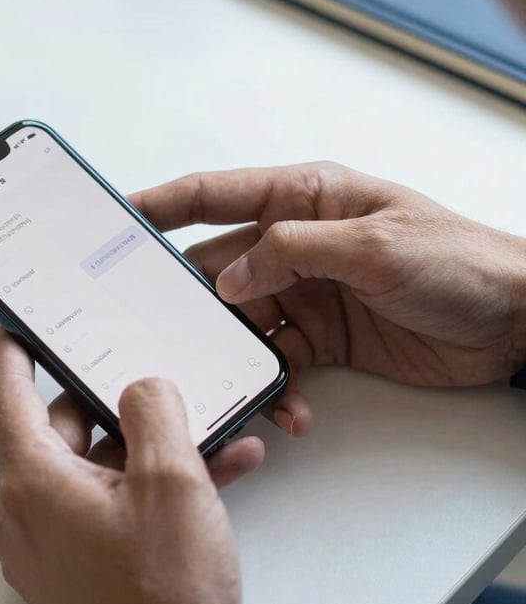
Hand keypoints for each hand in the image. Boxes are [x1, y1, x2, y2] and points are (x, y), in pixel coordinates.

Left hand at [0, 327, 242, 603]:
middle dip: (117, 409)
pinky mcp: (74, 572)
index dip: (13, 351)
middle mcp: (26, 516)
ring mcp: (49, 548)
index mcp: (33, 484)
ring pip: (95, 472)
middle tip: (155, 391)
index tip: (14, 327)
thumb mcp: (172, 480)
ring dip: (149, 454)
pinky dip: (146, 493)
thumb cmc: (166, 601)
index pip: (5, 395)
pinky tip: (208, 485)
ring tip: (210, 444)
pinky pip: (105, 509)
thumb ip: (153, 411)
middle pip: (63, 432)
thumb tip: (141, 389)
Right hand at [131, 162, 525, 434]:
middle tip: (157, 329)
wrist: (513, 321)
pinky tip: (289, 408)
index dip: (163, 204)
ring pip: (242, 324)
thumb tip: (228, 278)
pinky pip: (278, 363)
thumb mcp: (373, 245)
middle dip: (188, 300)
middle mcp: (296, 245)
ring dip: (233, 356)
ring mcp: (306, 294)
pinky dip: (275, 388)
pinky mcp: (322, 339)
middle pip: (218, 269)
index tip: (118, 218)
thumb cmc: (459, 260)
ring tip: (230, 384)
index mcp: (304, 200)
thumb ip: (294, 252)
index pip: (216, 195)